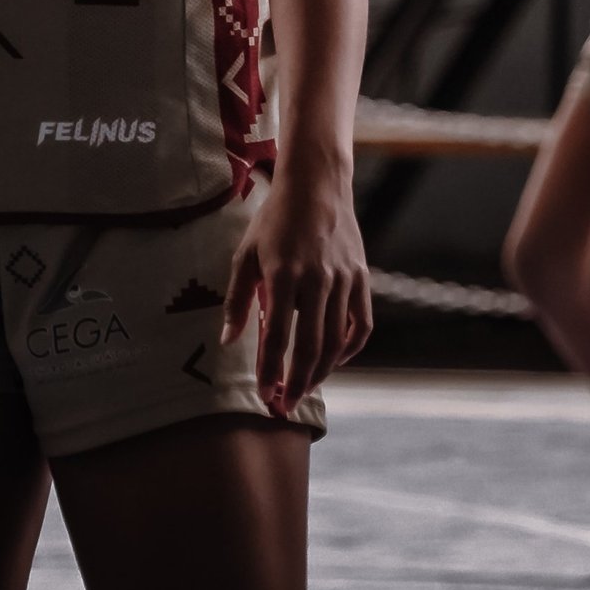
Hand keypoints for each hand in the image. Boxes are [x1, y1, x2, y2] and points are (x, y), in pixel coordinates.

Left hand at [221, 179, 371, 415]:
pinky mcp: (361, 278)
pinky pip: (361, 324)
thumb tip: (228, 340)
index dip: (270, 371)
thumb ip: (237, 299)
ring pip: (337, 341)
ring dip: (322, 372)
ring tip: (305, 387)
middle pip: (310, 347)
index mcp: (283, 275)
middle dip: (298, 383)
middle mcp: (317, 280)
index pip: (277, 337)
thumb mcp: (246, 254)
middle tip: (286, 405)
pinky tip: (334, 360)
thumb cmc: (275, 220)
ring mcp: (344, 279)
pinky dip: (350, 349)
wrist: (317, 184)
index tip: (264, 394)